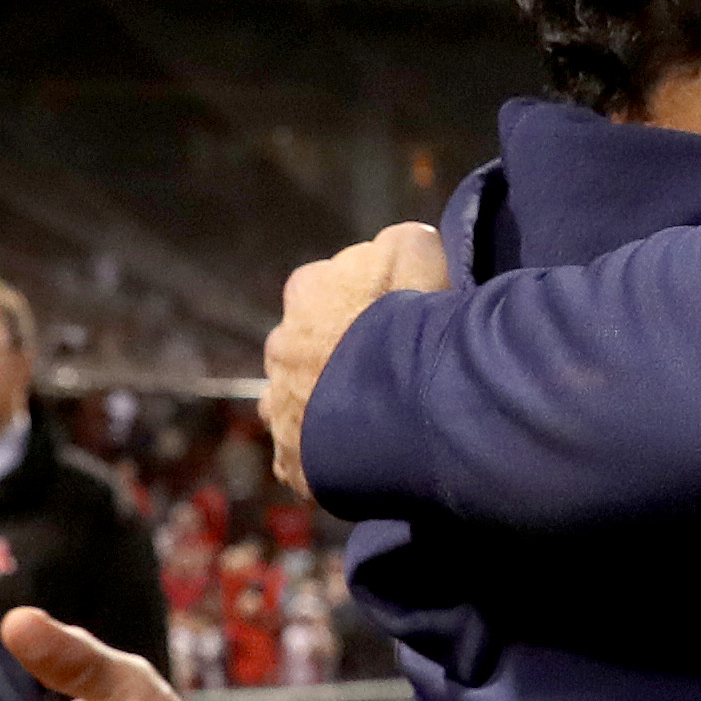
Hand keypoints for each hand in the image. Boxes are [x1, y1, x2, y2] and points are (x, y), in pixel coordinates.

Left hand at [263, 223, 447, 497]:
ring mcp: (281, 403)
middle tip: (385, 370)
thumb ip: (402, 243)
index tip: (393, 318)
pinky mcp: (291, 457)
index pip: (325, 286)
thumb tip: (400, 245)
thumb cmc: (414, 318)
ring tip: (371, 418)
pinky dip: (325, 456)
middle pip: (308, 346)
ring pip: (297, 401)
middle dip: (335, 355)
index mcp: (308, 289)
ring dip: (323, 406)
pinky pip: (302, 457)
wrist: (405, 396)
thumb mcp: (418, 249)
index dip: (361, 301)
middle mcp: (282, 345)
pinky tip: (361, 456)